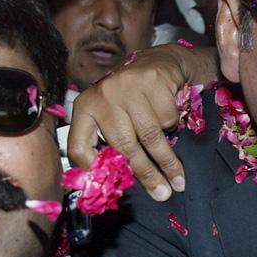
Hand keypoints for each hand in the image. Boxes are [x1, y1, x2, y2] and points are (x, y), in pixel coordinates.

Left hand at [68, 44, 219, 200]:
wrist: (156, 63)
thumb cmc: (131, 98)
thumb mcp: (112, 116)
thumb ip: (109, 144)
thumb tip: (114, 184)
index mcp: (85, 108)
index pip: (79, 147)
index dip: (92, 170)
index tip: (112, 185)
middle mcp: (103, 96)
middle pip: (122, 146)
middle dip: (146, 174)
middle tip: (161, 193)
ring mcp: (128, 87)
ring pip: (149, 135)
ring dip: (167, 163)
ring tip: (177, 180)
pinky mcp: (152, 82)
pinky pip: (167, 118)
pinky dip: (172, 127)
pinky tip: (170, 123)